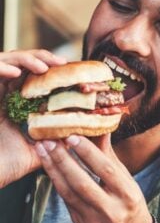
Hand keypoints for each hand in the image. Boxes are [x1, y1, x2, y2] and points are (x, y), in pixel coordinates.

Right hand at [0, 49, 66, 186]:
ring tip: (43, 67)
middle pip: (24, 63)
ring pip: (9, 60)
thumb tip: (88, 134)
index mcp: (21, 103)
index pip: (36, 76)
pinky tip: (16, 73)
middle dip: (43, 58)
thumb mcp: (43, 150)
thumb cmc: (10, 164)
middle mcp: (6, 94)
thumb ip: (61, 141)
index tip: (71, 69)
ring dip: (27, 59)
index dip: (52, 69)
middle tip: (61, 63)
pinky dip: (2, 68)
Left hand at [34, 134, 152, 222]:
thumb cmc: (128, 198)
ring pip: (69, 193)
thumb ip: (108, 154)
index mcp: (127, 194)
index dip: (88, 153)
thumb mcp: (125, 177)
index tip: (72, 136)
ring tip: (42, 150)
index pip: (106, 170)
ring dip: (53, 169)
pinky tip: (48, 166)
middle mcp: (111, 210)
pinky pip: (65, 199)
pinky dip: (56, 180)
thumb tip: (100, 125)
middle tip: (49, 141)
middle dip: (63, 160)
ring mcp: (94, 220)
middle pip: (82, 183)